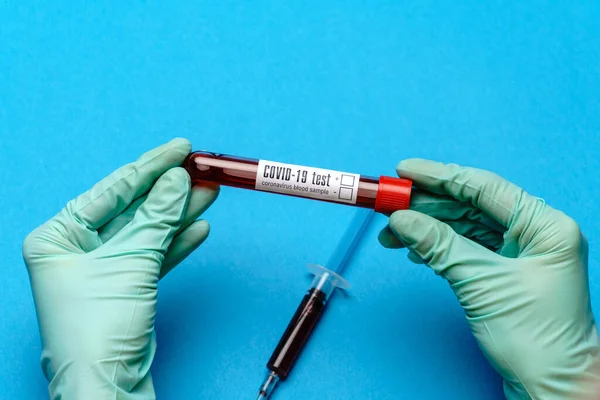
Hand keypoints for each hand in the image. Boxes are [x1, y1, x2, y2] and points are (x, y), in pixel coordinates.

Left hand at [23, 138, 217, 398]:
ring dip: (180, 213)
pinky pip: (155, 254)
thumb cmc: (98, 327)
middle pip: (132, 208)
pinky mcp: (126, 284)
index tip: (180, 149)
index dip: (149, 168)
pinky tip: (199, 225)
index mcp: (58, 235)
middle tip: (201, 168)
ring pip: (148, 230)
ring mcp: (103, 267)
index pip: (111, 190)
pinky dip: (178, 242)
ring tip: (210, 192)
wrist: (107, 383)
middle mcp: (76, 248)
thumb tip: (178, 179)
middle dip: (169, 190)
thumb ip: (156, 217)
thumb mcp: (131, 261)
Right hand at [379, 159, 599, 398]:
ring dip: (427, 226)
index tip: (404, 170)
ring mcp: (519, 252)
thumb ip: (439, 245)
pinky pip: (465, 247)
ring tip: (391, 232)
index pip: (484, 187)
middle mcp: (534, 233)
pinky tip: (414, 247)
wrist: (551, 387)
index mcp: (544, 225)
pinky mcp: (504, 271)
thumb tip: (401, 219)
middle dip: (427, 204)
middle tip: (388, 202)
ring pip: (464, 226)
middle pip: (470, 205)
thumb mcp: (482, 283)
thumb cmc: (537, 339)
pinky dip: (437, 246)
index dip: (440, 176)